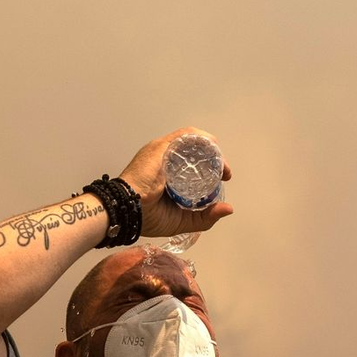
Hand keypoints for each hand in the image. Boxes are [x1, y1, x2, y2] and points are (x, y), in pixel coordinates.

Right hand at [118, 127, 234, 239]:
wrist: (128, 210)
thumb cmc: (146, 216)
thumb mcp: (182, 220)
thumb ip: (205, 217)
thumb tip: (228, 208)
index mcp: (165, 175)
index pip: (192, 165)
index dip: (210, 170)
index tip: (221, 179)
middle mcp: (164, 160)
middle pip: (195, 152)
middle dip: (214, 161)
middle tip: (223, 173)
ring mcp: (163, 151)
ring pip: (194, 142)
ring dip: (212, 151)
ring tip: (220, 166)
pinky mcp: (163, 146)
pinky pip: (187, 136)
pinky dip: (203, 141)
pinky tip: (213, 152)